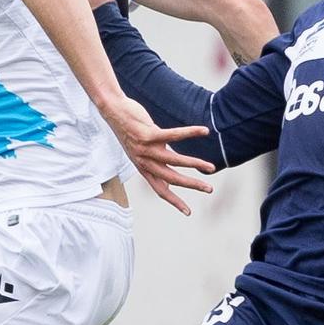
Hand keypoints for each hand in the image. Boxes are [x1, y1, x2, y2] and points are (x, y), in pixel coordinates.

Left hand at [102, 96, 213, 215]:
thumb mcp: (139, 154)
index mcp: (143, 168)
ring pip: (175, 160)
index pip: (160, 190)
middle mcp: (145, 161)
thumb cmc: (129, 132)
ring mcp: (146, 148)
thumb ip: (153, 168)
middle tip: (209, 190)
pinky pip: (174, 134)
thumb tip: (167, 185)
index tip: (188, 212)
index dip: (174, 202)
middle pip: (171, 178)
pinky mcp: (149, 133)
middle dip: (191, 185)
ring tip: (211, 167)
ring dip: (195, 164)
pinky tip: (205, 131)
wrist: (112, 111)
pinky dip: (191, 133)